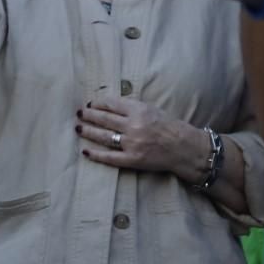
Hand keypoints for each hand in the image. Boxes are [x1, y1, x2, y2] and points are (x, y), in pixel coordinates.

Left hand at [76, 95, 201, 178]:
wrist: (185, 148)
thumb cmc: (170, 126)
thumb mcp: (152, 109)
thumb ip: (131, 107)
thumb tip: (107, 105)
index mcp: (139, 110)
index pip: (110, 104)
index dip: (97, 103)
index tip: (90, 104)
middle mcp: (134, 126)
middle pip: (103, 119)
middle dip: (88, 116)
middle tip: (78, 114)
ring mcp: (132, 144)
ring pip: (103, 136)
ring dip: (88, 132)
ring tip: (78, 128)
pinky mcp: (133, 159)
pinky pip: (109, 157)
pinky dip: (96, 154)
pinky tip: (85, 150)